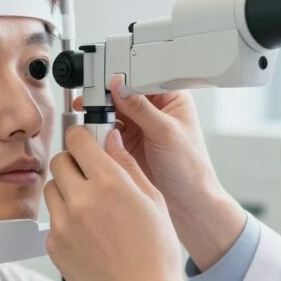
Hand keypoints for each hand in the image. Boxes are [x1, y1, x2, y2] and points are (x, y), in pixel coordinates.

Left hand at [45, 126, 191, 280]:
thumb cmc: (156, 253)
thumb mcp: (152, 200)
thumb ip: (127, 165)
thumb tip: (111, 139)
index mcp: (109, 182)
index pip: (77, 140)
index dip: (81, 137)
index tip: (85, 142)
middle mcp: (81, 199)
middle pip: (59, 161)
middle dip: (73, 163)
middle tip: (88, 176)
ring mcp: (64, 224)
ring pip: (51, 189)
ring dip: (66, 190)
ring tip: (89, 208)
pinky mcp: (54, 245)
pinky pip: (52, 220)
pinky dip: (65, 220)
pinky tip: (87, 234)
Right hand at [75, 77, 245, 270]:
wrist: (187, 202)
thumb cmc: (190, 168)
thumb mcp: (166, 132)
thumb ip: (141, 108)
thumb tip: (120, 86)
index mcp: (171, 98)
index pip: (142, 78)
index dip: (124, 78)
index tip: (106, 81)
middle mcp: (155, 110)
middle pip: (124, 93)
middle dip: (107, 95)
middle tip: (91, 97)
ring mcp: (141, 126)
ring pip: (114, 111)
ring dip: (101, 113)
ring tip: (89, 114)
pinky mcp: (129, 143)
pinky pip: (108, 130)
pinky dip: (99, 130)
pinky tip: (94, 130)